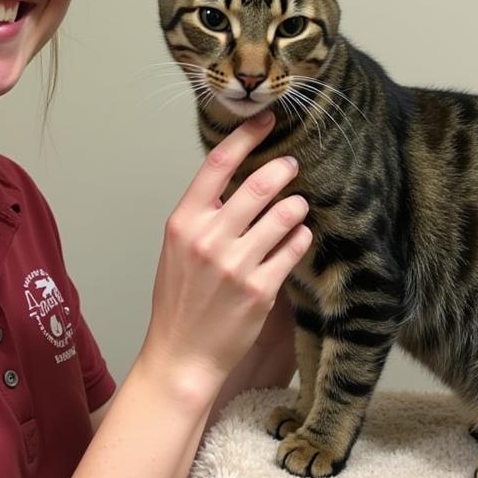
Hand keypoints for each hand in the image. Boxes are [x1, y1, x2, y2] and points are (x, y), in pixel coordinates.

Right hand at [140, 111, 310, 400]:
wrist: (181, 355)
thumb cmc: (179, 299)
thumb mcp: (177, 248)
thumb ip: (202, 214)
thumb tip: (236, 178)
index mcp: (183, 222)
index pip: (217, 164)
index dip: (245, 137)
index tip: (265, 122)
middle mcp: (208, 239)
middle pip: (256, 185)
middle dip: (282, 169)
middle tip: (293, 164)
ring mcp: (235, 265)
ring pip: (282, 215)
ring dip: (296, 205)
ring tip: (297, 206)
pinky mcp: (260, 290)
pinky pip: (292, 250)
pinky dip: (300, 238)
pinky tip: (299, 236)